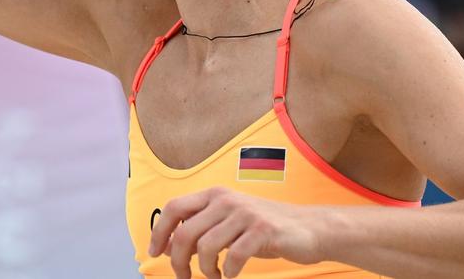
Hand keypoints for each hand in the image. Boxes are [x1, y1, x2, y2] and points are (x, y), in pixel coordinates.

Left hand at [149, 187, 324, 277]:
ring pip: (206, 247)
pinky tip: (232, 274)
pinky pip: (233, 257)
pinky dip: (228, 272)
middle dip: (178, 261)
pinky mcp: (262, 230)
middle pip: (185, 233)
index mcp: (214, 194)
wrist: (309, 228)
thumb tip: (166, 245)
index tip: (154, 253)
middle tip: (184, 276)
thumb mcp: (228, 222)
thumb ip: (200, 228)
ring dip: (206, 270)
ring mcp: (245, 214)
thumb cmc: (263, 228)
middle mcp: (226, 199)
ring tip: (214, 275)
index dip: (158, 232)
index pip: (174, 208)